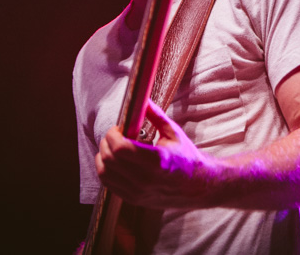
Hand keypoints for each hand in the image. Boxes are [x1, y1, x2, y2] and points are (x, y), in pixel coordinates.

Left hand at [95, 102, 218, 208]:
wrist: (197, 186)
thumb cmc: (186, 157)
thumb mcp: (174, 134)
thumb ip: (156, 116)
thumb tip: (143, 100)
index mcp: (157, 161)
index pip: (120, 148)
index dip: (112, 135)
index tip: (117, 128)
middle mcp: (146, 179)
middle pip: (110, 160)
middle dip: (106, 143)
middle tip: (114, 136)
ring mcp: (138, 192)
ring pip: (105, 173)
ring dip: (103, 157)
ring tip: (112, 148)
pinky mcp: (134, 200)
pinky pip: (109, 185)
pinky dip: (105, 171)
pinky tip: (114, 162)